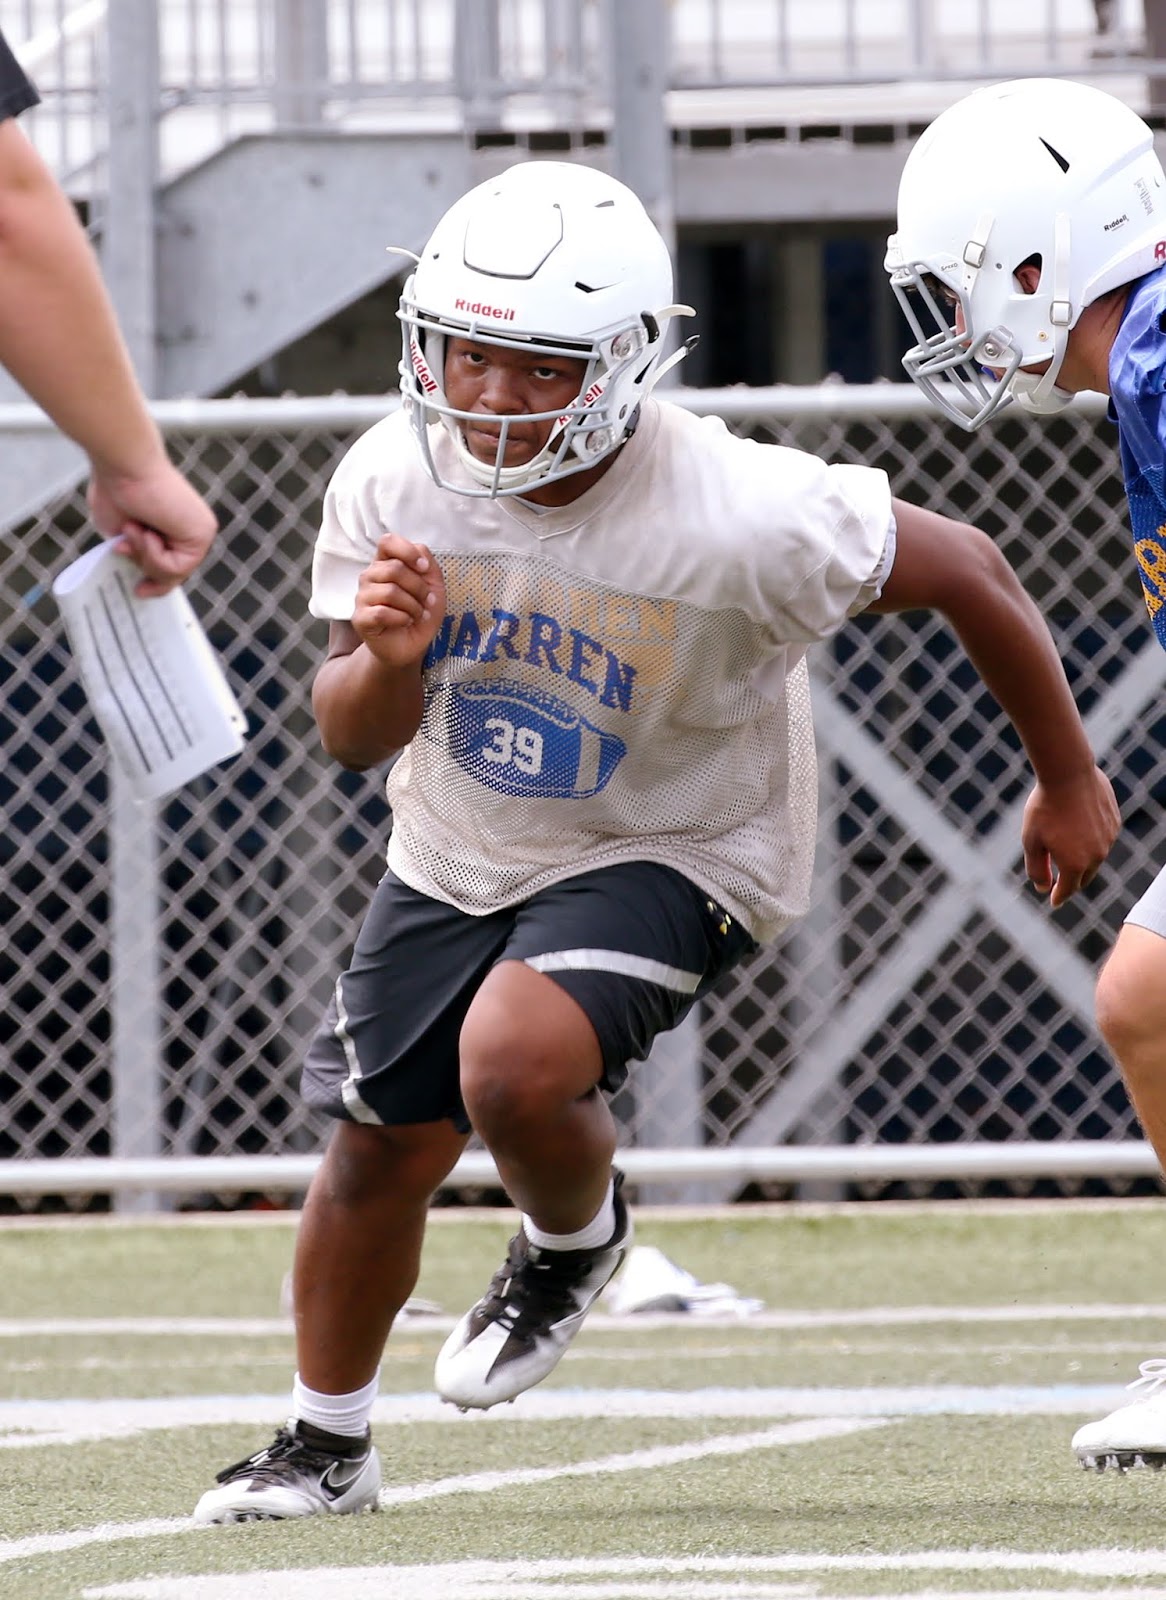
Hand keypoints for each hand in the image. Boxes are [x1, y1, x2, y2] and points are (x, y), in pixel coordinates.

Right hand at [87, 458, 218, 596]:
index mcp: (174, 527)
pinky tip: (146, 531)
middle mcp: (192, 529)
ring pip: (173, 574)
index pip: (172, 565)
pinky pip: (176, 568)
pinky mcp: (203, 533)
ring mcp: (200, 532)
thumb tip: (138, 568)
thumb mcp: (122, 535)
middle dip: (145, 565)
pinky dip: (153, 554)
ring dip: (145, 555)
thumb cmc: (116, 489)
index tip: (141, 590)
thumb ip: (134, 553)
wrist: (123, 467)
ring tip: (135, 527)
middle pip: (173, 574)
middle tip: (127, 546)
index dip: (156, 580)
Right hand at [353, 533, 445, 669]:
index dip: (407, 551)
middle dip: (418, 587)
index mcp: (385, 563)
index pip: (387, 542)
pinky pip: (382, 612)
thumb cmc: (419, 613)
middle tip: (425, 602)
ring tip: (417, 614)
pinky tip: (405, 622)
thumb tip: (419, 555)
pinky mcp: (360, 618)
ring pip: (389, 591)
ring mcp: (362, 597)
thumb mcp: (434, 587)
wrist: (410, 646)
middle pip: (394, 569)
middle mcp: (370, 576)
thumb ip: (428, 564)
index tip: (424, 568)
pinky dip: (402, 618)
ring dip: (412, 606)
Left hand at [1021, 765, 1120, 907]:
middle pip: (1083, 877)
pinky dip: (1091, 840)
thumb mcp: (1031, 840)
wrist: (1068, 774)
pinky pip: (1103, 839)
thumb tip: (1042, 888)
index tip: (1053, 900)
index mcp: (1074, 864)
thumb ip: (1036, 868)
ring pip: (1095, 858)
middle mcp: (1096, 856)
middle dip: (1071, 881)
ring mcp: (1108, 839)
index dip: (1058, 896)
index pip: (1067, 890)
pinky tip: (1079, 829)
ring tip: (1067, 849)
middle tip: (1060, 879)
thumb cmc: (1044, 807)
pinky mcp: (1114, 823)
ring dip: (1082, 859)